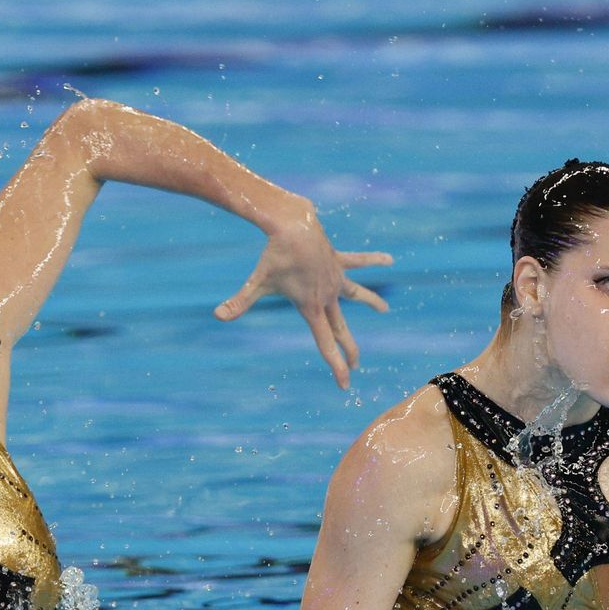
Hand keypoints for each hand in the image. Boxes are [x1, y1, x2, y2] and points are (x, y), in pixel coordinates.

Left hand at [212, 208, 390, 388]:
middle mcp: (327, 296)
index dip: (336, 366)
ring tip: (385, 309)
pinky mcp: (337, 260)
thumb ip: (239, 302)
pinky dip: (373, 260)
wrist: (293, 226)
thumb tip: (218, 316)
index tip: (345, 384)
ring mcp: (335, 278)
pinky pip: (359, 261)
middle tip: (356, 364)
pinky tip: (390, 260)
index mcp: (311, 307)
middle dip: (349, 349)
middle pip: (341, 328)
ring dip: (370, 301)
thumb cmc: (274, 255)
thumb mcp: (257, 281)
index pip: (325, 343)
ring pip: (356, 293)